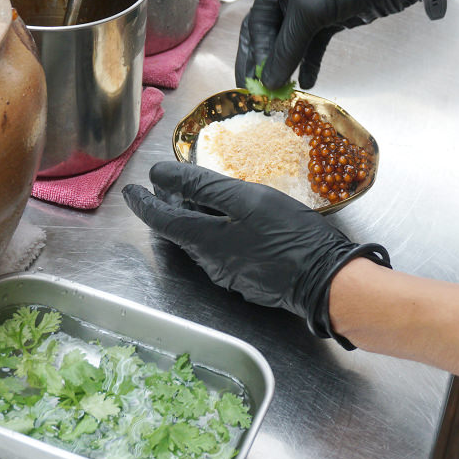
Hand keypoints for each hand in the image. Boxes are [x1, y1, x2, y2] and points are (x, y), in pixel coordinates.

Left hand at [122, 162, 389, 347]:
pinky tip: (228, 223)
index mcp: (207, 241)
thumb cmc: (290, 235)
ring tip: (193, 199)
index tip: (131, 190)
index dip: (143, 204)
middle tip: (161, 190)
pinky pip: (221, 253)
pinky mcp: (249, 281)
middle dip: (167, 209)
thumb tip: (164, 177)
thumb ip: (204, 187)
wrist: (327, 281)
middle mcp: (212, 263)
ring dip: (191, 220)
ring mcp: (231, 275)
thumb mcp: (248, 199)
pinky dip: (214, 233)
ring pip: (200, 243)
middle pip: (180, 233)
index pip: (162, 220)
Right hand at [235, 0, 419, 89]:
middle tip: (261, 91)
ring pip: (292, 40)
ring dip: (288, 64)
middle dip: (267, 62)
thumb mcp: (310, 11)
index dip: (254, 53)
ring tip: (284, 91)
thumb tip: (267, 81)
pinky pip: (313, 43)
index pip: (256, 22)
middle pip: (270, 33)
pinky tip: (307, 82)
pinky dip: (309, 61)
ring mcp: (311, 4)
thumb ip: (287, 48)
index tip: (255, 81)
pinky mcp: (331, 17)